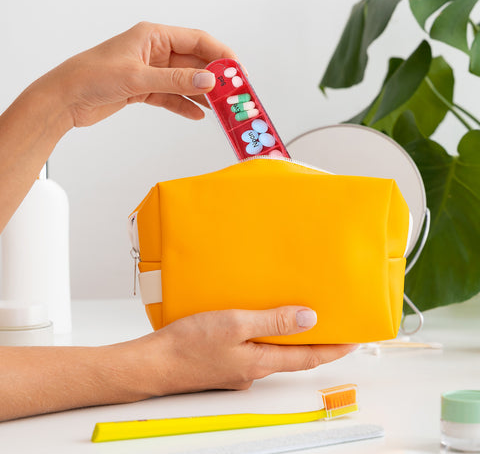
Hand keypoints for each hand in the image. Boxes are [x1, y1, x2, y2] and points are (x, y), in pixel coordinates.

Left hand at [35, 22, 236, 126]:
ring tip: (220, 108)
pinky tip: (197, 115)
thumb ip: (175, 81)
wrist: (65, 99)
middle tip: (233, 94)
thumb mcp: (137, 77)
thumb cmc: (91, 76)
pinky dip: (184, 106)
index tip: (238, 71)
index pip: (197, 40)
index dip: (221, 55)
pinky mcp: (145, 89)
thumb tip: (208, 81)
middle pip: (194, 63)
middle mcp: (155, 52)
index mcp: (154, 36)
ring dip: (202, 95)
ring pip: (185, 82)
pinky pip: (172, 97)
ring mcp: (151, 71)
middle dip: (214, 78)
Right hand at [133, 306, 356, 394]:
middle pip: (294, 357)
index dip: (334, 349)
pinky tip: (255, 323)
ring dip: (287, 339)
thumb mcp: (236, 324)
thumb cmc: (189, 344)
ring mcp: (238, 369)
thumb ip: (273, 322)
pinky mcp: (224, 363)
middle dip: (314, 343)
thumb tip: (309, 319)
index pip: (309, 357)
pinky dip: (263, 338)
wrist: (154, 363)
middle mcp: (253, 370)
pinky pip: (252, 350)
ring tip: (295, 318)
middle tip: (330, 326)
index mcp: (261, 362)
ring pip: (272, 353)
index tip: (354, 341)